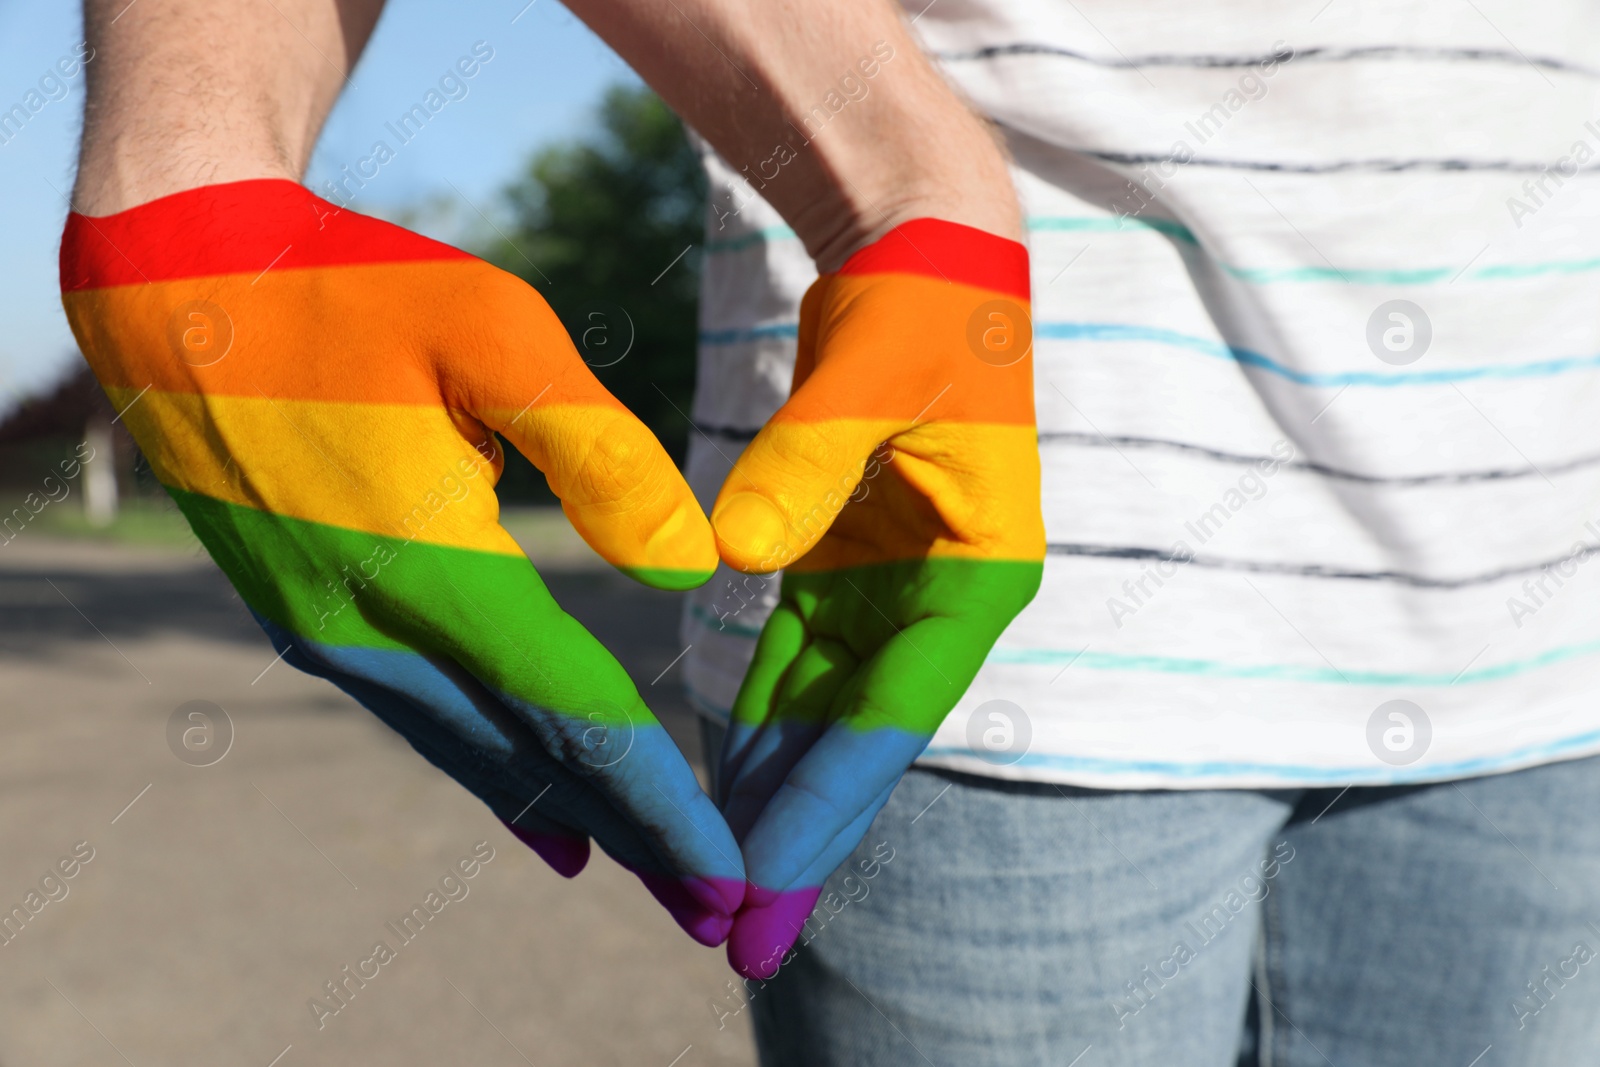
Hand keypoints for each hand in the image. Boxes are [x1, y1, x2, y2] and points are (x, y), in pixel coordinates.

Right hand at [60, 179, 743, 942]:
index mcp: (426, 563)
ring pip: (470, 750)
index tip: (723, 868)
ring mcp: (329, 633)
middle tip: (707, 909)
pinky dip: (490, 770)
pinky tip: (536, 813)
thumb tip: (691, 570)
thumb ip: (597, 453)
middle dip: (626, 838)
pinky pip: (422, 717)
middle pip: (526, 759)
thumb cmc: (354, 291)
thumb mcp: (494, 334)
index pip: (569, 711)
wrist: (184, 291)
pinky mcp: (311, 619)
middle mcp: (370, 627)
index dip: (655, 797)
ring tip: (636, 872)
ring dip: (562, 814)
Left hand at [708, 219, 1044, 976]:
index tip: (762, 883)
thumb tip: (731, 550)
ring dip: (773, 803)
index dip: (828, 805)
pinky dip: (754, 728)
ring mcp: (891, 591)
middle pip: (860, 746)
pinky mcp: (844, 568)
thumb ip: (808, 462)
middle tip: (741, 945)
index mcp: (976, 574)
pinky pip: (792, 667)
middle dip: (801, 844)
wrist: (926, 259)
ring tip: (718, 895)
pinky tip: (715, 788)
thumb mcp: (874, 374)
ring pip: (823, 722)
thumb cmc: (923, 308)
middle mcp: (939, 602)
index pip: (892, 715)